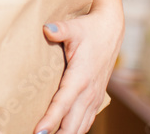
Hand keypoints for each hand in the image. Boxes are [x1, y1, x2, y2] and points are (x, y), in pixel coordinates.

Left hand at [33, 2, 123, 133]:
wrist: (111, 30)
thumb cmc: (90, 29)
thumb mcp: (74, 27)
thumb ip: (60, 30)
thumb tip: (46, 29)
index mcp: (81, 77)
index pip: (63, 103)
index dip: (51, 119)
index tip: (39, 132)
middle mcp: (89, 92)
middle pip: (72, 123)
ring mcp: (94, 97)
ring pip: (80, 126)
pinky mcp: (96, 98)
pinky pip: (86, 121)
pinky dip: (75, 130)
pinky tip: (64, 132)